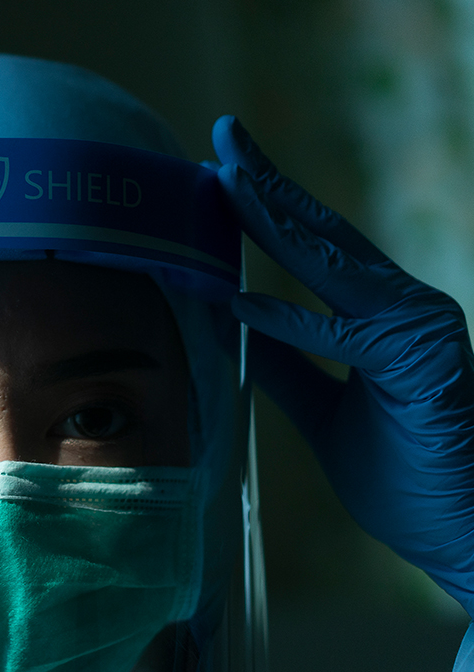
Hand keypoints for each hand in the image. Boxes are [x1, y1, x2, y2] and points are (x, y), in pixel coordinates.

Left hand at [213, 115, 473, 616]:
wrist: (465, 535)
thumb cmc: (406, 477)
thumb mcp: (324, 416)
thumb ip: (289, 368)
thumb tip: (238, 327)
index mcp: (383, 319)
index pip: (317, 250)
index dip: (270, 209)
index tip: (221, 175)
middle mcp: (406, 310)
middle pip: (325, 235)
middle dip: (269, 185)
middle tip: (223, 136)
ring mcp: (420, 331)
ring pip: (336, 264)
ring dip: (277, 220)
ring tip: (227, 179)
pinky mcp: (422, 365)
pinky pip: (344, 337)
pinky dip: (291, 321)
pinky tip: (240, 302)